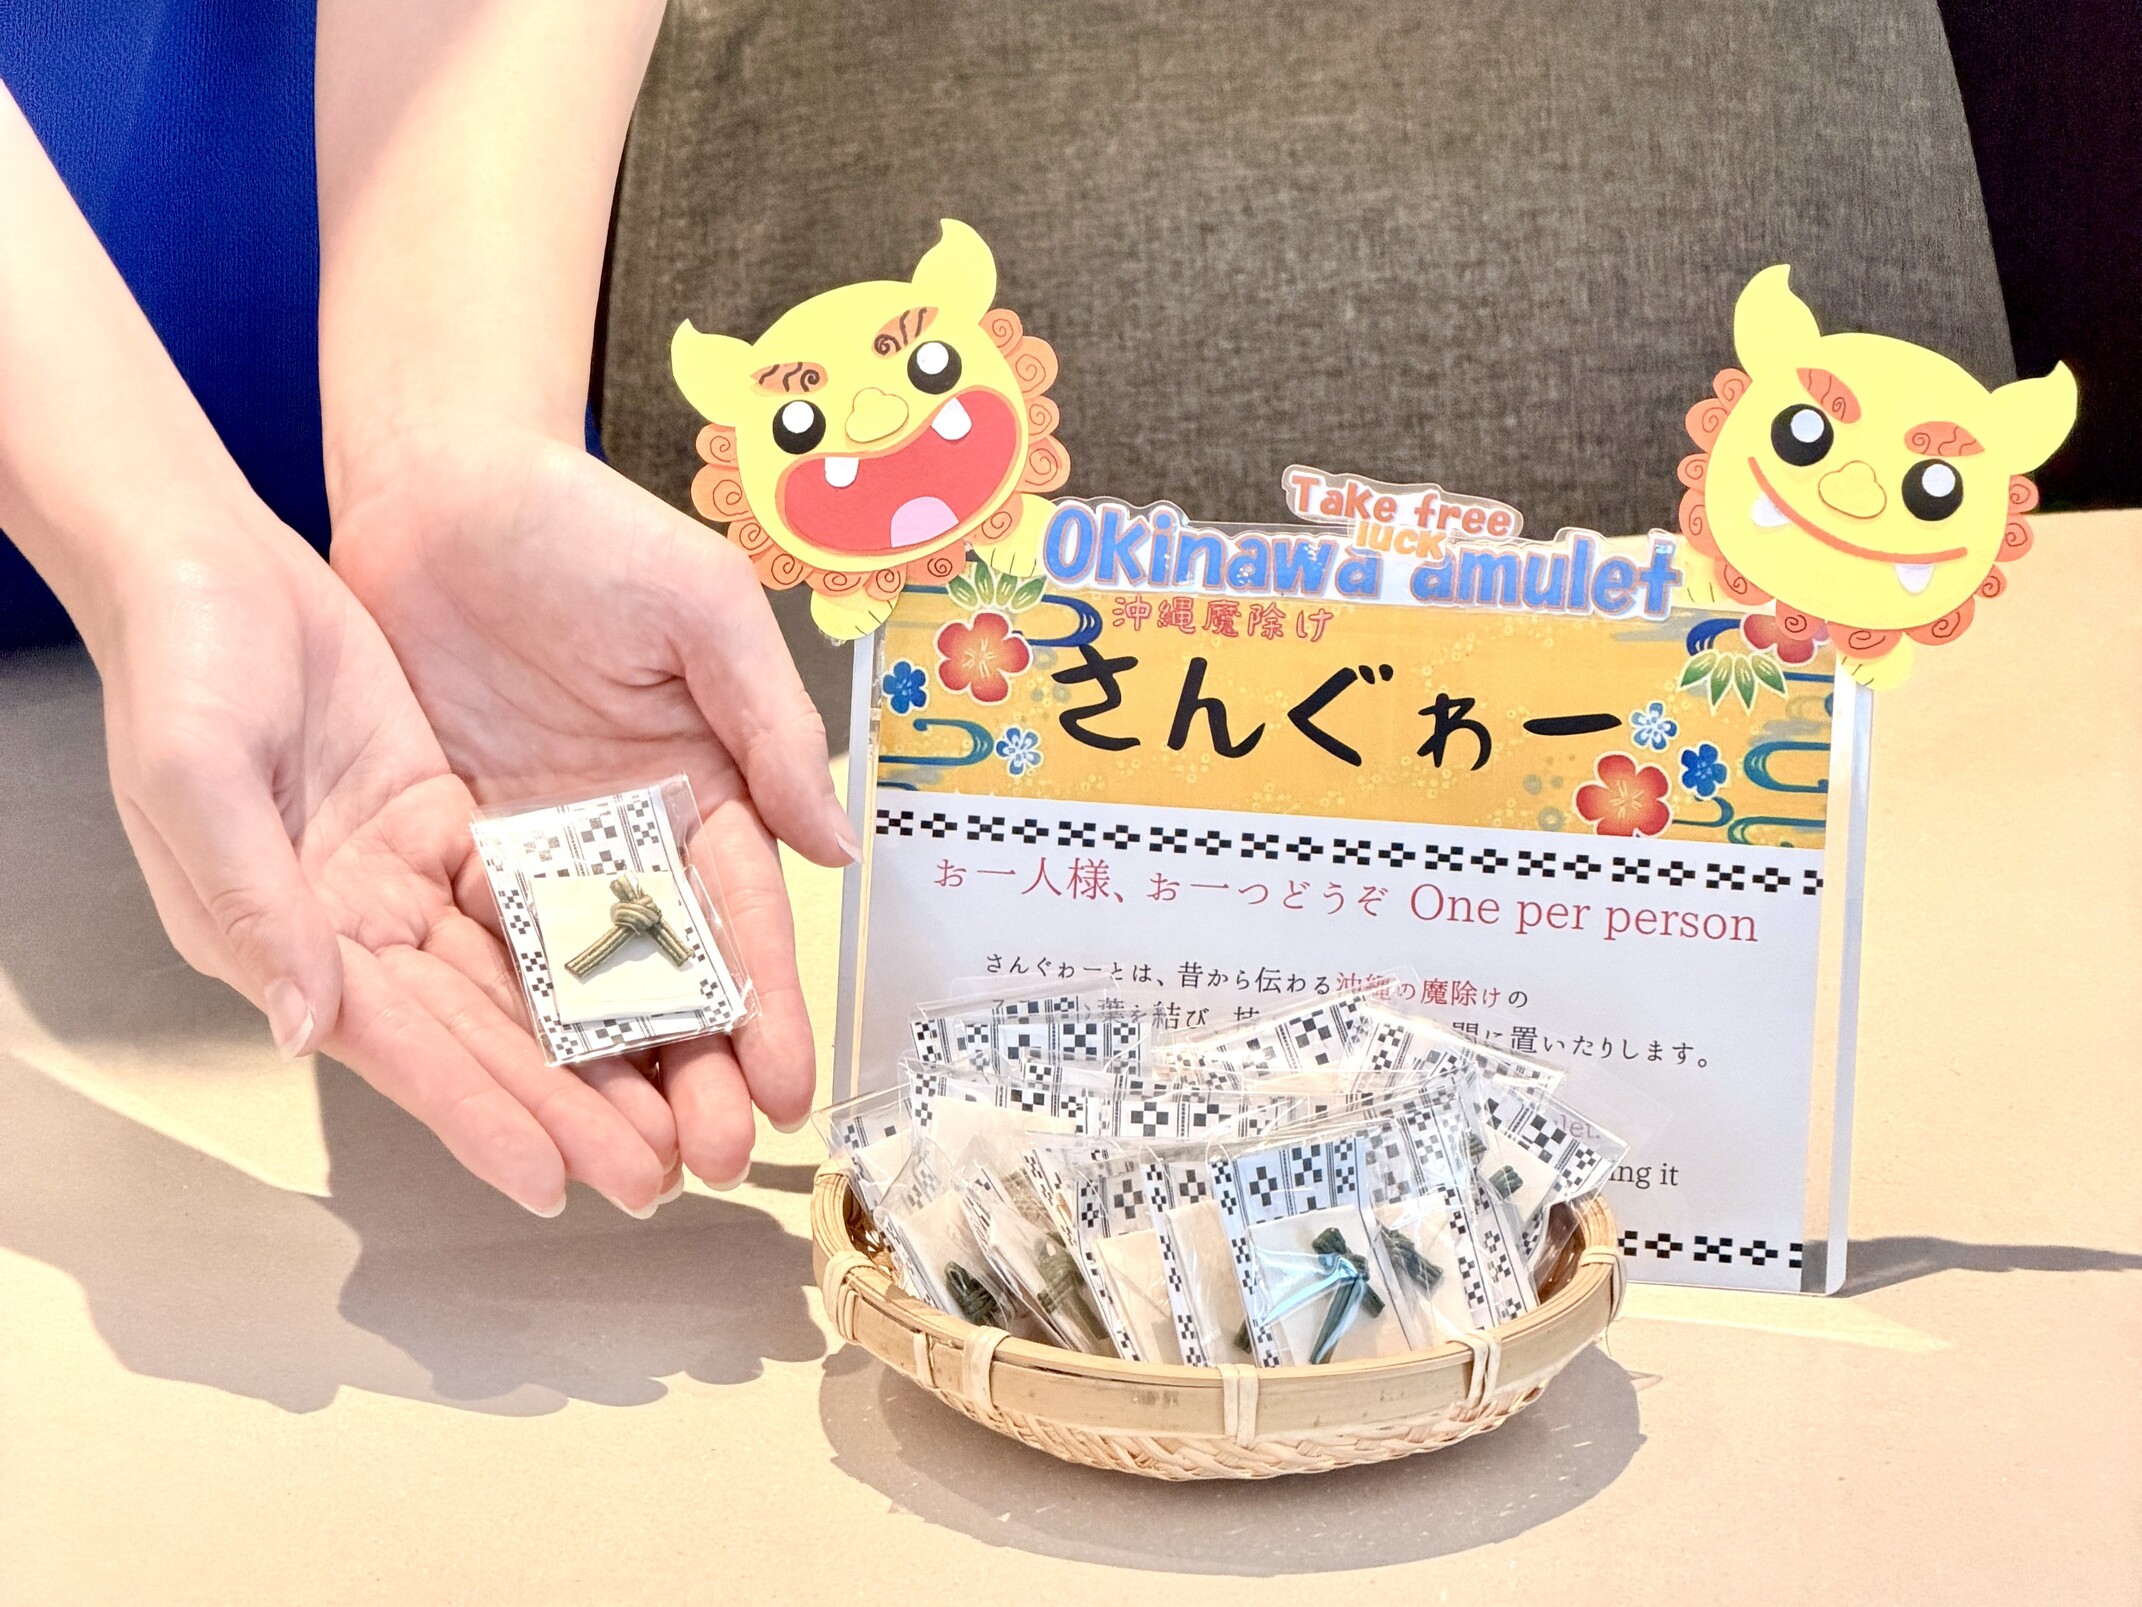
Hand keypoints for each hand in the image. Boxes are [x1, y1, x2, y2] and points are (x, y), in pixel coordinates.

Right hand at [98, 520, 675, 1214]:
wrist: (210, 558)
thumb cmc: (178, 658)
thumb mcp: (196, 774)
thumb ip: (252, 902)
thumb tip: (303, 1025)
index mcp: (275, 934)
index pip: (398, 1045)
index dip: (476, 1113)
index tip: (550, 1178)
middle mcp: (344, 924)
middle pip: (473, 1034)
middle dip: (560, 1108)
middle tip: (650, 1173)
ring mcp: (400, 875)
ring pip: (511, 982)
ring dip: (587, 1050)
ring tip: (668, 1113)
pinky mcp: (441, 825)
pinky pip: (525, 901)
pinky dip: (584, 950)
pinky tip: (650, 993)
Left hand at [329, 428, 853, 1187]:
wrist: (440, 485)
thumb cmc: (587, 526)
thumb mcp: (702, 609)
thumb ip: (768, 724)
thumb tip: (835, 846)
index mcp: (707, 785)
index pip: (745, 916)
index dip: (770, 1002)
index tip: (790, 1086)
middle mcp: (633, 837)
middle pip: (670, 976)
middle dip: (698, 1071)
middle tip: (715, 1160)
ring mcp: (546, 852)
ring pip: (582, 987)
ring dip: (610, 1076)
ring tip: (634, 1164)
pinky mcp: (460, 848)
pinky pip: (485, 949)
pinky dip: (508, 1024)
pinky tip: (529, 1097)